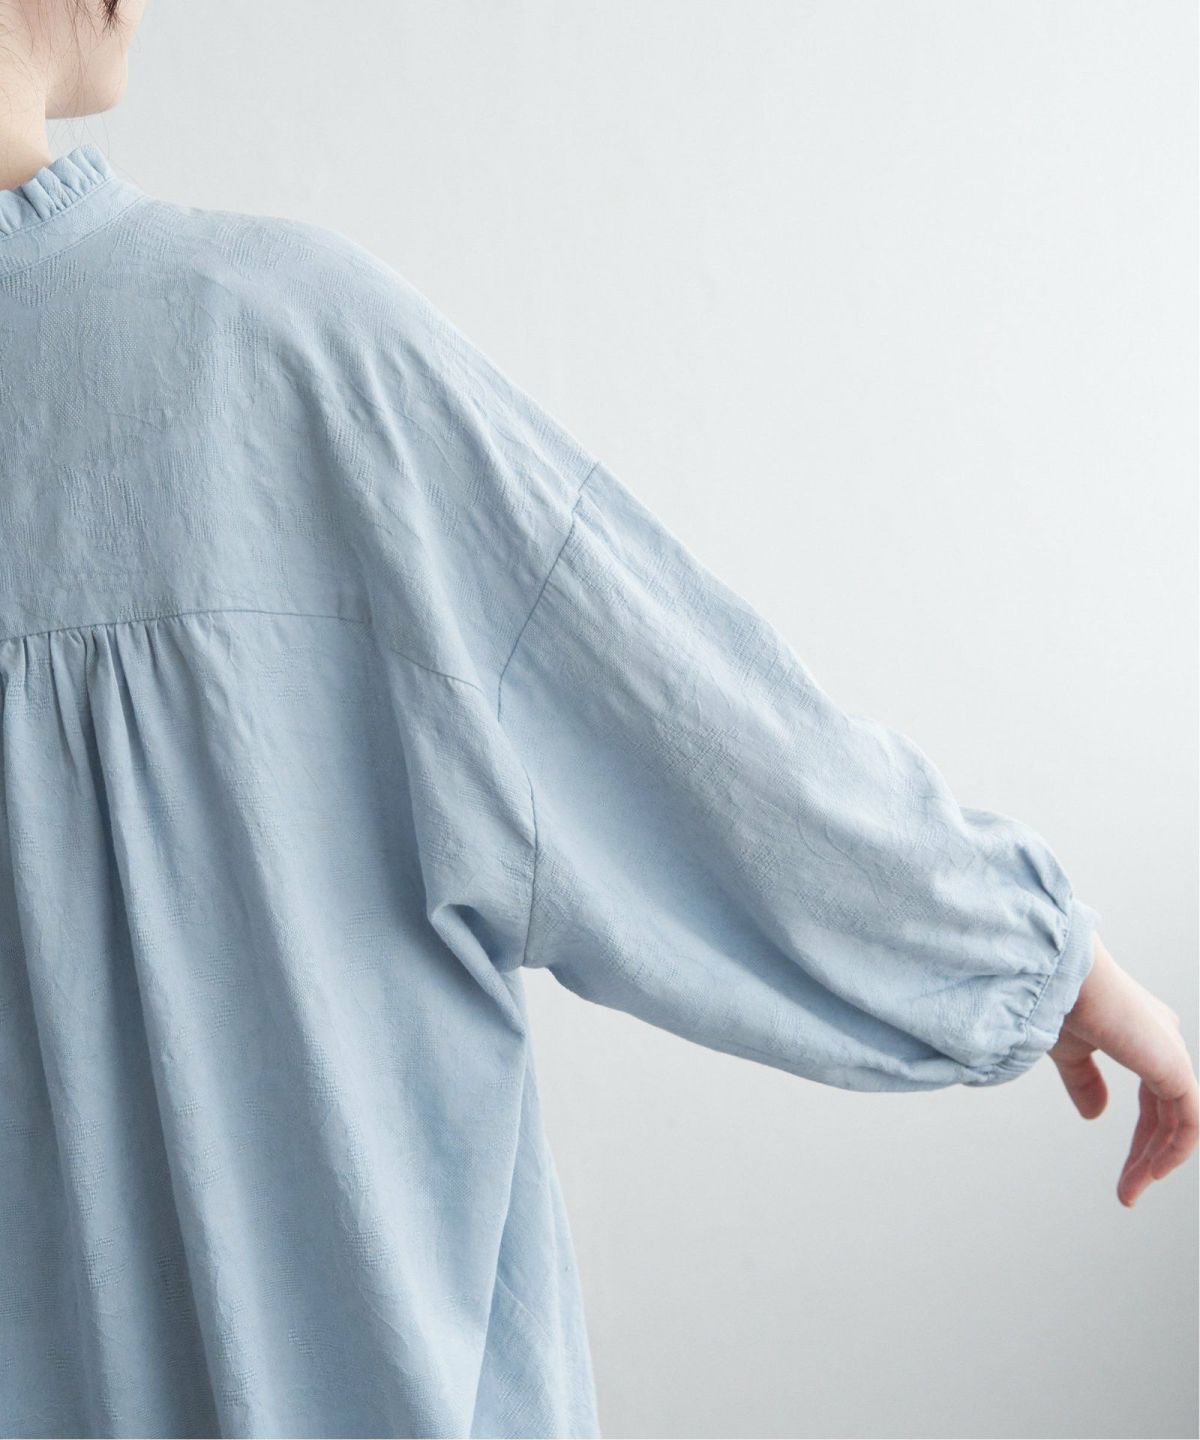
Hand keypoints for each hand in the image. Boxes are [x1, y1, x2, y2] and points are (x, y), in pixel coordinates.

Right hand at [1049, 931, 1196, 1206]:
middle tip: (1127, 1193)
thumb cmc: (1057, 1000)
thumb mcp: (1069, 1051)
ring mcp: (1173, 1055)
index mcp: (1145, 1036)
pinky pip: (1189, 1122)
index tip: (1125, 1176)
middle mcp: (1166, 1043)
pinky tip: (1152, 1172)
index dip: (1143, 1141)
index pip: (1156, 1101)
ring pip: (1179, 1124)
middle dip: (1148, 1158)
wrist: (1057, 977)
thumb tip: (1096, 1116)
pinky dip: (1174, 1151)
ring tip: (1131, 1192)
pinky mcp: (1175, 1068)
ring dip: (1155, 1162)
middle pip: (1168, 1116)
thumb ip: (1085, 1082)